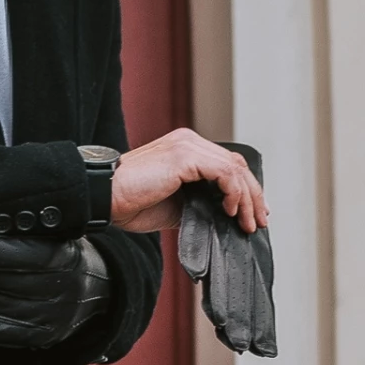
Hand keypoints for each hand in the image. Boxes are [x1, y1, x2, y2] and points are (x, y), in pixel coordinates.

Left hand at [0, 234, 111, 349]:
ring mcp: (56, 317)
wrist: (90, 290)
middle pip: (19, 285)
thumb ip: (27, 229)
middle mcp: (67, 289)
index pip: (42, 257)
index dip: (10, 255)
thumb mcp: (53, 234)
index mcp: (70, 257)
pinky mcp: (43, 336)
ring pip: (10, 310)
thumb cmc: (58, 253)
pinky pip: (10, 335)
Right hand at [110, 128, 269, 233]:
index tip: (252, 213)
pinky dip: (233, 193)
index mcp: (185, 150)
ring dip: (247, 198)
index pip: (226, 165)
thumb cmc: (130, 202)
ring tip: (247, 222)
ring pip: (234, 169)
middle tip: (258, 220)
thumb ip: (198, 203)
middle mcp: (188, 142)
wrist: (106, 198)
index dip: (245, 190)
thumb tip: (221, 215)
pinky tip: (230, 211)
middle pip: (236, 164)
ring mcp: (187, 146)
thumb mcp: (174, 205)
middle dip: (253, 195)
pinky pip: (224, 173)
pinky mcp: (184, 156)